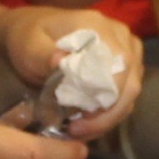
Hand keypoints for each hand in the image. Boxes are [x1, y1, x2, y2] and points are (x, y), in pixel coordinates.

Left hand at [0, 8, 143, 139]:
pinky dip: (108, 113)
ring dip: (108, 118)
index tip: (81, 118)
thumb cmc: (29, 38)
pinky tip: (86, 123)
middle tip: (76, 131)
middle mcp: (120, 37)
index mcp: (99, 27)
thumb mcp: (29, 46)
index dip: (107, 97)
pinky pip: (125, 94)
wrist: (29, 30)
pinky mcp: (124, 65)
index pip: (119, 66)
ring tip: (78, 130)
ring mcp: (127, 50)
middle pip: (129, 83)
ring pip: (130, 93)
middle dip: (107, 115)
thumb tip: (59, 61)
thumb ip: (43, 55)